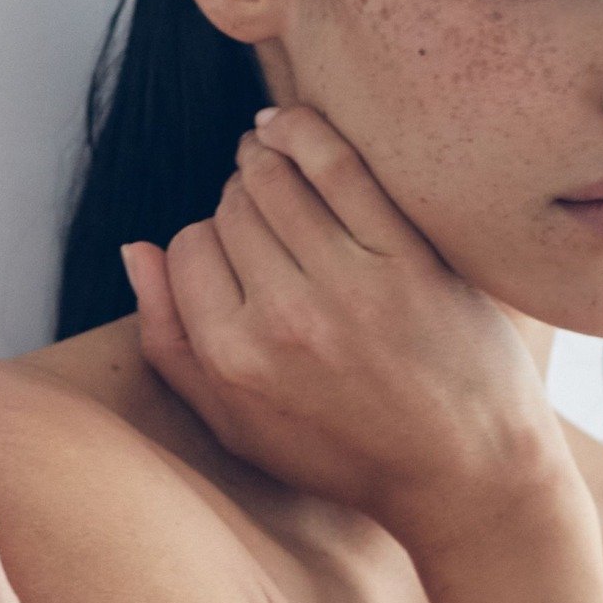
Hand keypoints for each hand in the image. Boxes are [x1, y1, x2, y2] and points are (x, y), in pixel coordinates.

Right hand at [126, 103, 570, 548]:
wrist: (467, 474)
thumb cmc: (347, 455)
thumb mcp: (238, 427)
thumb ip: (172, 345)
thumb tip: (135, 250)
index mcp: (233, 359)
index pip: (186, 248)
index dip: (209, 242)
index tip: (241, 252)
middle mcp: (283, 320)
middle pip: (230, 209)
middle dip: (239, 200)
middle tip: (269, 213)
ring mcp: (348, 287)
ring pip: (274, 177)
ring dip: (266, 158)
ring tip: (273, 158)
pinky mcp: (408, 261)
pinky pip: (338, 164)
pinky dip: (306, 130)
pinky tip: (293, 127)